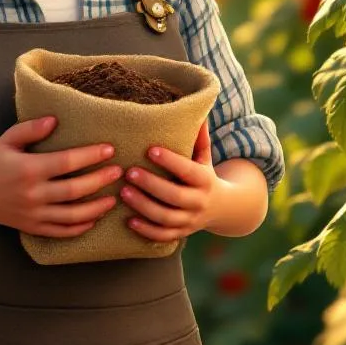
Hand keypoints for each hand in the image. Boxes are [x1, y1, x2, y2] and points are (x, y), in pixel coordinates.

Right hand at [0, 116, 122, 237]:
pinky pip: (63, 231)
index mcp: (29, 169)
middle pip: (75, 190)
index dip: (90, 155)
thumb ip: (31, 128)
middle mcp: (33, 194)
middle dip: (100, 180)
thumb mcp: (8, 140)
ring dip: (97, 207)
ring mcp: (34, 214)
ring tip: (114, 197)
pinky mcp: (34, 228)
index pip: (67, 162)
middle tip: (119, 171)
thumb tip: (55, 120)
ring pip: (73, 215)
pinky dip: (81, 227)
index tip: (109, 149)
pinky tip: (95, 218)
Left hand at [119, 121, 218, 241]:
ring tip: (123, 192)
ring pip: (166, 218)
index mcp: (205, 180)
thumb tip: (196, 108)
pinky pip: (163, 236)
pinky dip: (146, 231)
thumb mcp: (204, 156)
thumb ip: (198, 136)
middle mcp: (199, 202)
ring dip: (143, 207)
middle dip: (151, 185)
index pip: (187, 170)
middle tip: (129, 172)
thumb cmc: (204, 174)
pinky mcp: (180, 234)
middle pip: (174, 196)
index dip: (170, 161)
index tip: (150, 149)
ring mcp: (190, 221)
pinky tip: (128, 220)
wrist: (222, 209)